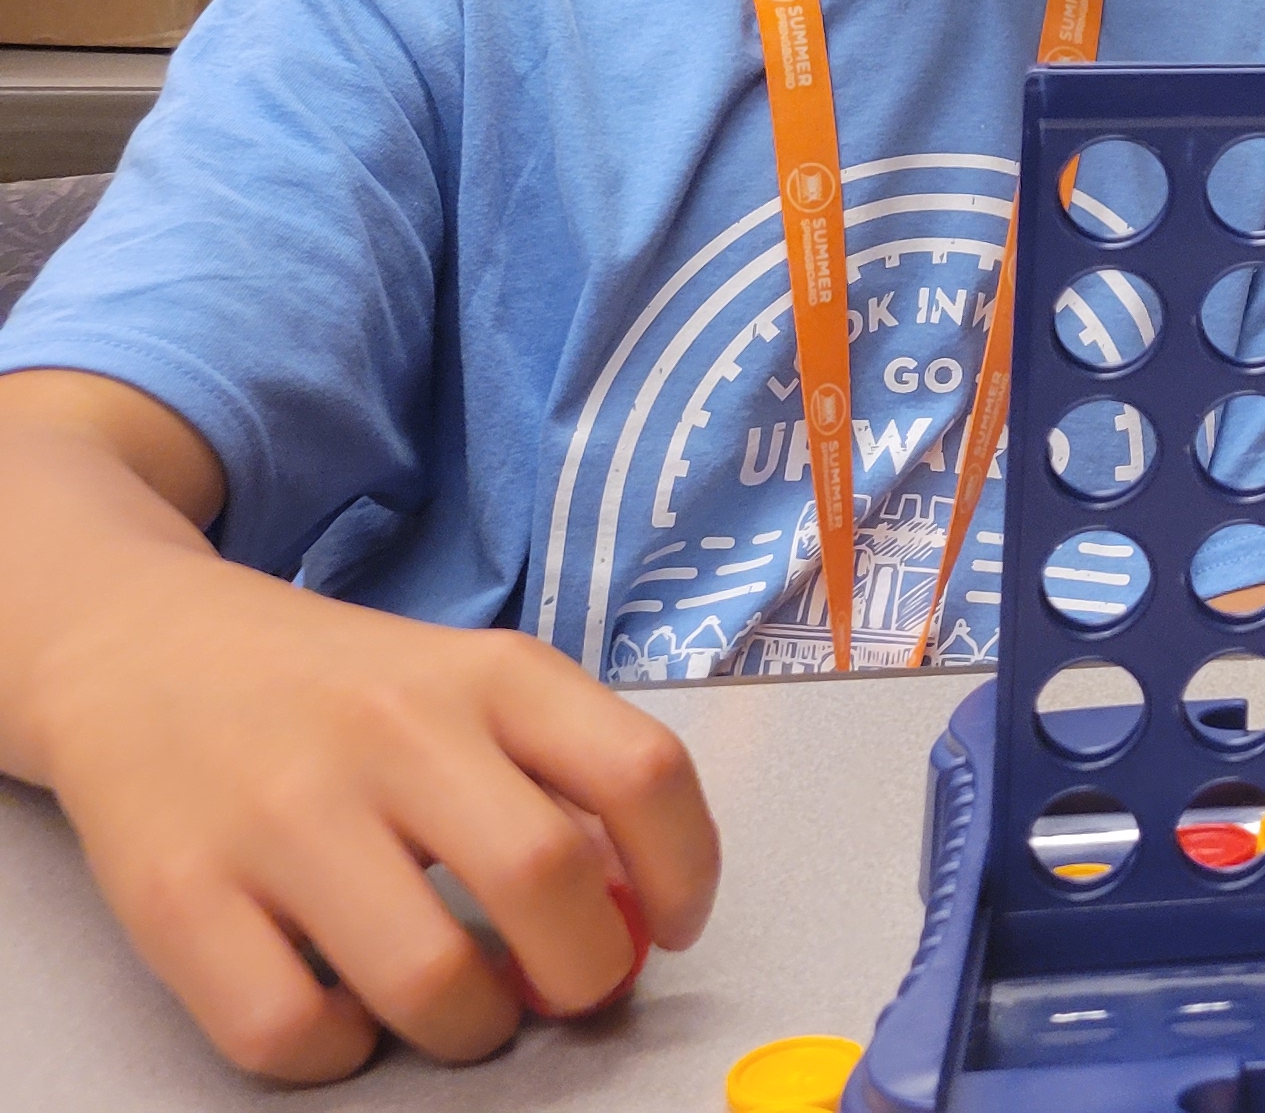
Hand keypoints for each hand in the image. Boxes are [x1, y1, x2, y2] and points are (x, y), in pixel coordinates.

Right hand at [30, 540, 714, 1080]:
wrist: (140, 649)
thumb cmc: (335, 690)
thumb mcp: (468, 685)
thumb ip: (562, 771)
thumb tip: (645, 899)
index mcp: (491, 673)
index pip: (643, 772)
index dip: (685, 870)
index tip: (673, 928)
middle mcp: (394, 731)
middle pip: (545, 879)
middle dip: (586, 970)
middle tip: (566, 989)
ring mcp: (281, 812)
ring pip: (427, 977)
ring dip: (470, 1027)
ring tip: (461, 1009)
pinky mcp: (177, 894)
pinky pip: (288, 1030)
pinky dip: (337, 1054)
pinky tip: (343, 1012)